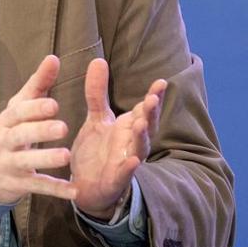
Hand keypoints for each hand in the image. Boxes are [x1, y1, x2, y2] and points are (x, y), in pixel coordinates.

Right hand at [0, 55, 76, 205]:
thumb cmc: (10, 133)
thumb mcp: (19, 108)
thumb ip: (38, 84)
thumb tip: (53, 58)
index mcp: (7, 121)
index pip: (17, 112)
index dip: (34, 108)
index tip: (54, 104)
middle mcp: (5, 142)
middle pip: (20, 135)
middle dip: (40, 131)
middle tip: (62, 127)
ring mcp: (11, 164)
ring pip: (27, 162)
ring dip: (46, 159)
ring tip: (67, 156)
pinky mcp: (20, 184)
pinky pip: (37, 186)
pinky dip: (55, 189)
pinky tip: (73, 189)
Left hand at [70, 58, 165, 219]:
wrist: (86, 186)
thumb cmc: (97, 150)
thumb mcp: (96, 118)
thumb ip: (97, 92)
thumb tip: (98, 60)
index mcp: (129, 127)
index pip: (144, 110)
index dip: (154, 97)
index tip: (161, 82)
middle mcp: (131, 143)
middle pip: (147, 127)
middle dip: (150, 114)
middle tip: (151, 99)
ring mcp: (126, 162)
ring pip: (139, 149)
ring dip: (142, 137)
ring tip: (141, 125)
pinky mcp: (115, 180)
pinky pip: (124, 174)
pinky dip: (129, 168)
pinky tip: (133, 161)